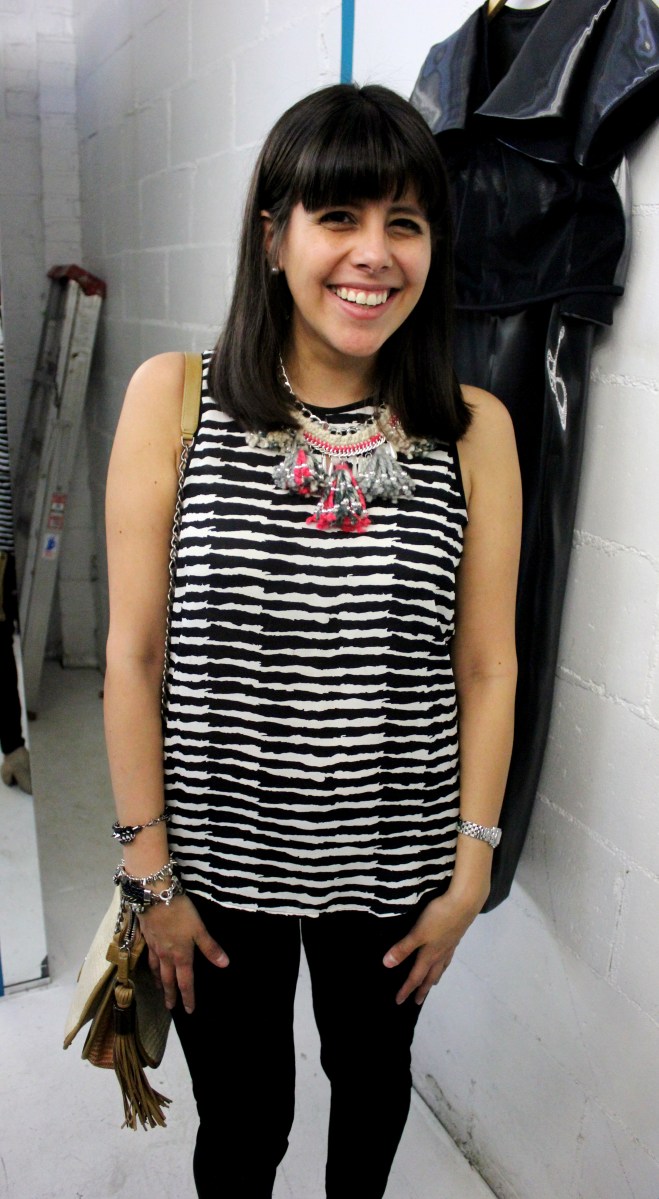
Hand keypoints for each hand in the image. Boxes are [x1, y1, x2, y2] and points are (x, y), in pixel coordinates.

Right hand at [138, 893, 228, 1013]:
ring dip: (160, 983)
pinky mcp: (148, 938)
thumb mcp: (199, 929)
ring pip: (157, 971)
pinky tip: (152, 966)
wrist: (155, 897)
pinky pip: (149, 959)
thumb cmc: (180, 912)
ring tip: (160, 990)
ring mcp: (155, 948)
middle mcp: (166, 956)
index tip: (189, 1010)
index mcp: (181, 955)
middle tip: (170, 1007)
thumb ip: (210, 947)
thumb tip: (224, 965)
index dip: (188, 996)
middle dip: (170, 994)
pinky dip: (151, 968)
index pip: (185, 981)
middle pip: (168, 980)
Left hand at [382, 890, 480, 1005]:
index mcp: (429, 955)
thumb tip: (387, 965)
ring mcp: (449, 945)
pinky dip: (444, 963)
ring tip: (432, 984)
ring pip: (441, 967)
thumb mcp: (418, 932)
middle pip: (430, 976)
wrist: (464, 903)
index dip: (406, 989)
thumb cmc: (438, 917)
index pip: (415, 976)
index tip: (398, 1002)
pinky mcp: (455, 936)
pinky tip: (445, 958)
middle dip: (422, 989)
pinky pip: (448, 956)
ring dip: (435, 977)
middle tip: (418, 1002)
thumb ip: (403, 948)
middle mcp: (440, 954)